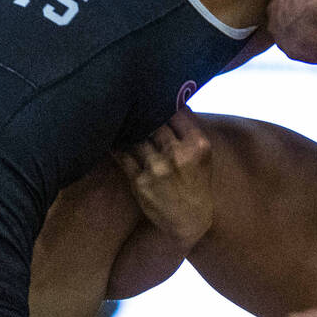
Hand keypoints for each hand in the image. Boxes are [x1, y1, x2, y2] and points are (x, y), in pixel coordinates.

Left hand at [114, 108, 213, 249]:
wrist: (188, 221)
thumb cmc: (196, 184)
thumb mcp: (204, 156)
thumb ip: (189, 130)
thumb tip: (171, 99)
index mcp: (197, 145)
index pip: (176, 111)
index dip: (163, 101)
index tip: (153, 95)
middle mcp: (177, 155)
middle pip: (153, 121)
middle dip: (143, 112)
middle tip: (133, 101)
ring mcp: (156, 168)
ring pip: (135, 135)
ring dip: (128, 126)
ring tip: (120, 115)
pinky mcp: (138, 181)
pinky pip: (122, 154)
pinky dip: (116, 143)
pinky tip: (112, 134)